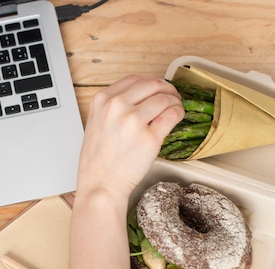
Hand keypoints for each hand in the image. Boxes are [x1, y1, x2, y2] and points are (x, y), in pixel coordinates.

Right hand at [76, 75, 183, 198]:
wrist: (100, 184)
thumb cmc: (98, 160)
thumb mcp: (96, 122)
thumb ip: (113, 106)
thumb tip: (140, 98)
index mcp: (102, 100)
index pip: (134, 79)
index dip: (150, 83)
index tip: (156, 90)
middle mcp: (117, 106)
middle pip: (152, 84)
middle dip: (166, 89)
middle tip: (172, 97)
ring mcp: (133, 121)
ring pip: (165, 98)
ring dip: (175, 101)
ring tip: (175, 108)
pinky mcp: (150, 137)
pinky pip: (172, 115)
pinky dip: (179, 112)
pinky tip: (177, 116)